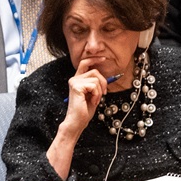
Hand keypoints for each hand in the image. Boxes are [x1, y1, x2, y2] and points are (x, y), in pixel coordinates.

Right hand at [46, 57, 109, 179]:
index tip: (104, 58)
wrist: (77, 121)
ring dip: (100, 90)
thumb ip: (96, 84)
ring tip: (95, 99)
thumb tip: (107, 76)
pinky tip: (92, 101)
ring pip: (96, 78)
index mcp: (77, 80)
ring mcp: (74, 82)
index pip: (84, 63)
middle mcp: (74, 79)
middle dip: (103, 82)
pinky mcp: (76, 87)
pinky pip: (94, 85)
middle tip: (103, 93)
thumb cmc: (84, 110)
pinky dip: (97, 94)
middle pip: (95, 71)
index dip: (94, 59)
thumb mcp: (93, 94)